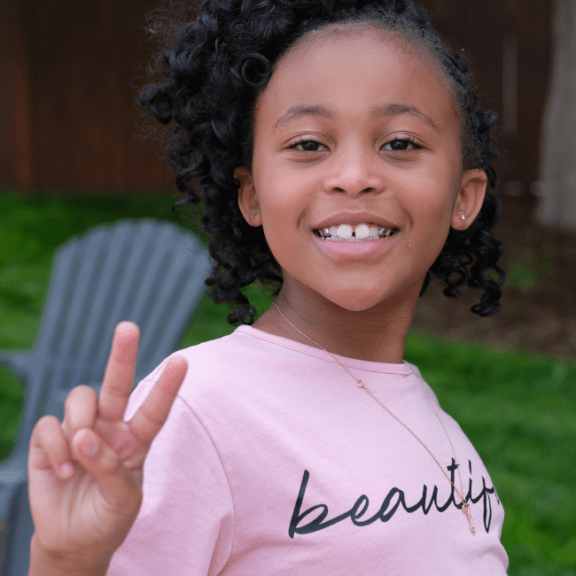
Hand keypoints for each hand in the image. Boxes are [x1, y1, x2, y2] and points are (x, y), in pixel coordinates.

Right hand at [28, 321, 187, 571]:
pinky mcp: (49, 441)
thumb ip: (110, 469)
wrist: (73, 542)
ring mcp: (80, 431)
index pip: (154, 410)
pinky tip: (62, 471)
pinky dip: (55, 447)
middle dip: (122, 356)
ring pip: (80, 398)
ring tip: (78, 453)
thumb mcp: (122, 501)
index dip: (166, 387)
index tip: (182, 361)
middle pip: (117, 385)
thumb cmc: (107, 518)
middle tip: (128, 328)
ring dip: (79, 422)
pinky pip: (49, 425)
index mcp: (136, 441)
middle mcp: (110, 428)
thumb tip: (85, 437)